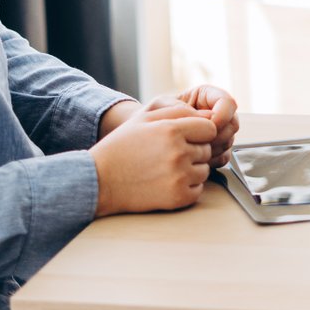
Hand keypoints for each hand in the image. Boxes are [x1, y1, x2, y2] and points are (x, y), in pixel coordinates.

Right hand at [90, 103, 217, 215]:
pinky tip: (167, 183)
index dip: (199, 132)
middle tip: (169, 155)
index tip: (186, 137)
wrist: (100, 180)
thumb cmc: (122, 147)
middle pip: (207, 150)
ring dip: (191, 170)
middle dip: (193, 151)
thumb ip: (177, 111)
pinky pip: (198, 190)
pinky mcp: (177, 197)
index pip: (209, 128)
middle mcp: (178, 153)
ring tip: (166, 169)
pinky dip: (187, 188)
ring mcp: (179, 177)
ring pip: (204, 171)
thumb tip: (206, 116)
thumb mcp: (144, 118)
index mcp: (171, 130)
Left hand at [148, 85, 239, 167]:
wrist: (144, 138)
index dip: (223, 115)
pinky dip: (211, 160)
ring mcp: (217, 133)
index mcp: (206, 96)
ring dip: (213, 149)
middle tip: (199, 141)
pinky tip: (194, 159)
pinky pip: (224, 157)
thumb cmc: (150, 118)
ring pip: (229, 142)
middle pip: (233, 124)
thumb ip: (179, 107)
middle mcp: (215, 113)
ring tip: (191, 149)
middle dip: (218, 135)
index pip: (228, 102)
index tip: (209, 126)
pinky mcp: (215, 150)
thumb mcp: (159, 106)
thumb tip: (203, 117)